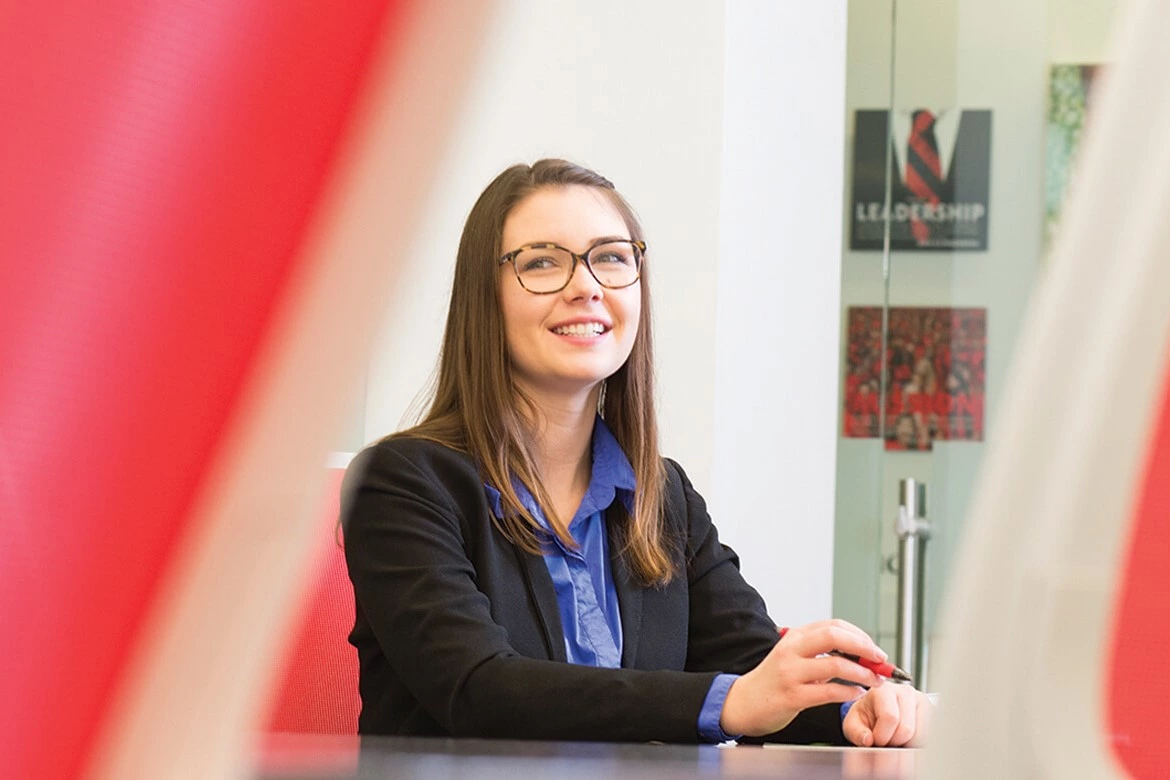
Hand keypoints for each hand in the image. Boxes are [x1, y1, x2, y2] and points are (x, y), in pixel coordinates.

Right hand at [720, 619, 888, 736]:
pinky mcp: (792, 696)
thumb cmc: (773, 680)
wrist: (744, 702)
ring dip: (862, 673)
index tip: (875, 649)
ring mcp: (791, 673)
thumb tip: (859, 654)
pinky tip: (857, 694)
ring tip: (875, 681)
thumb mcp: (793, 657)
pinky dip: (848, 692)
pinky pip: (828, 692)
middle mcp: (792, 651)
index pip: (833, 625)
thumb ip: (820, 652)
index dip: (860, 635)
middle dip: (864, 648)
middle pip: (835, 636)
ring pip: (835, 665)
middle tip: (881, 660)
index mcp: (795, 637)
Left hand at [842, 683, 932, 746]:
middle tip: (885, 741)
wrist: (878, 710)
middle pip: (906, 729)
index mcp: (883, 690)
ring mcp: (921, 702)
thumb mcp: (853, 723)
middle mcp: (905, 692)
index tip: (875, 740)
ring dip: (905, 744)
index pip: (890, 717)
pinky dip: (915, 744)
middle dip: (894, 742)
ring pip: (920, 736)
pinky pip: (928, 737)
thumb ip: (856, 732)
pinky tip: (905, 739)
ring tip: (895, 738)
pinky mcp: (931, 713)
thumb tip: (867, 740)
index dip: (882, 736)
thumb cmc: (866, 716)